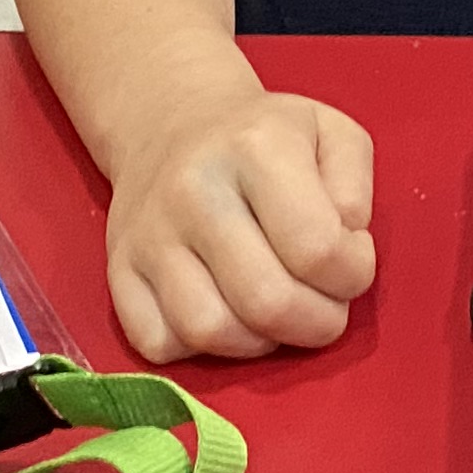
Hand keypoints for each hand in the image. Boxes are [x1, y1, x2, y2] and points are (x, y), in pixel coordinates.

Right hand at [98, 65, 377, 360]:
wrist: (174, 122)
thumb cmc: (267, 139)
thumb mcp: (332, 133)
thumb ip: (355, 188)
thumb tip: (344, 245)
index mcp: (256, 147)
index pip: (317, 248)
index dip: (352, 274)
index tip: (350, 263)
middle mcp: (194, 189)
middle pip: (266, 302)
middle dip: (316, 322)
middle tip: (324, 305)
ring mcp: (148, 234)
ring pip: (209, 330)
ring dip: (260, 342)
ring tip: (276, 313)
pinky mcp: (117, 271)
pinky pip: (158, 345)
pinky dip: (200, 350)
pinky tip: (227, 314)